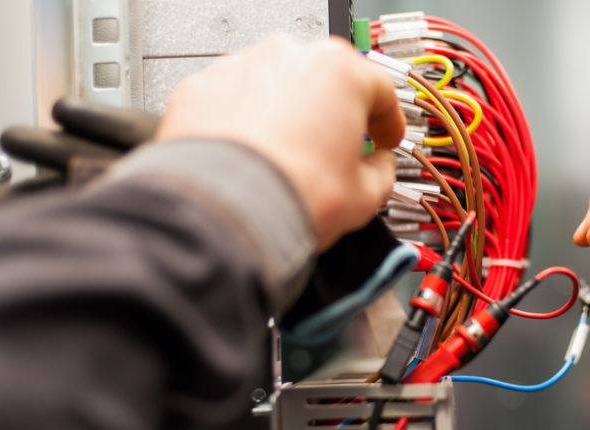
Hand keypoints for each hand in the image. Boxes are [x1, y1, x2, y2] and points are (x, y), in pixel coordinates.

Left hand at [157, 34, 404, 250]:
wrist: (223, 212)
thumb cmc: (290, 194)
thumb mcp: (363, 196)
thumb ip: (381, 173)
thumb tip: (379, 169)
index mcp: (340, 73)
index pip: (379, 90)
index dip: (388, 120)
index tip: (385, 138)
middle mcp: (289, 57)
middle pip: (324, 80)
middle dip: (333, 113)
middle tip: (336, 147)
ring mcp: (241, 68)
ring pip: (275, 85)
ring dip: (285, 114)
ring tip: (286, 156)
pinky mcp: (201, 88)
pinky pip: (232, 100)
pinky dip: (242, 121)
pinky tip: (249, 155)